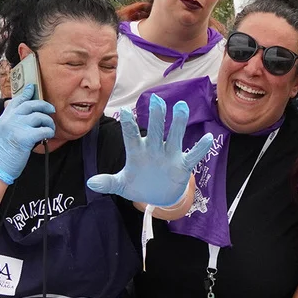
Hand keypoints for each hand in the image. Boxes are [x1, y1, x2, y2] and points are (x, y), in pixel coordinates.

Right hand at [0, 84, 55, 184]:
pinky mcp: (25, 137)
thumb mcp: (4, 130)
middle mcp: (10, 119)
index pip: (17, 100)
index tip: (33, 88)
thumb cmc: (5, 150)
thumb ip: (12, 120)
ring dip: (49, 122)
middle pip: (31, 104)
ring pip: (40, 116)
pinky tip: (47, 136)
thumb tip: (22, 111)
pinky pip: (44, 129)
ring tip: (49, 129)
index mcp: (5, 117)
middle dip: (44, 105)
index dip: (26, 93)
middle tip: (51, 110)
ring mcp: (17, 127)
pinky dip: (49, 132)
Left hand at [87, 94, 213, 205]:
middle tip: (157, 101)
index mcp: (137, 152)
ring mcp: (169, 156)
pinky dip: (199, 149)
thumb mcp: (122, 186)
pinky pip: (192, 156)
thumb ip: (108, 182)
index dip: (128, 125)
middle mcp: (154, 149)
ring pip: (174, 137)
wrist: (158, 196)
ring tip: (181, 106)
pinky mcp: (182, 165)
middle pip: (155, 131)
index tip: (124, 111)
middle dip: (156, 117)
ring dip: (178, 124)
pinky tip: (207, 138)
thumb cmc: (139, 185)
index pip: (131, 136)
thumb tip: (91, 183)